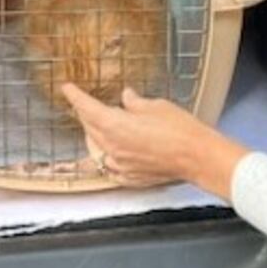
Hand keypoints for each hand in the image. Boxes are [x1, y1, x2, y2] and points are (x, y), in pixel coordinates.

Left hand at [61, 84, 248, 200]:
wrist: (198, 158)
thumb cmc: (181, 131)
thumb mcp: (156, 106)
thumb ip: (135, 103)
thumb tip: (127, 98)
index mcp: (115, 125)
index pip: (87, 108)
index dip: (75, 96)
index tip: (68, 89)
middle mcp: (112, 148)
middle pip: (89, 128)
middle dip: (85, 115)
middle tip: (85, 105)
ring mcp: (120, 165)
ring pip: (96, 149)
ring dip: (94, 136)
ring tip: (98, 127)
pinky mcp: (130, 178)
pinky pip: (109, 167)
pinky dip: (106, 157)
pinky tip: (111, 153)